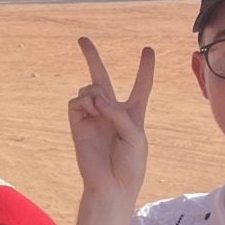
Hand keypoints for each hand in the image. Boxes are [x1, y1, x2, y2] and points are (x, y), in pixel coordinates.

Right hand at [68, 37, 154, 200]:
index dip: (145, 68)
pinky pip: (76, 101)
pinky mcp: (77, 124)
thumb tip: (93, 98)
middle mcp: (111, 111)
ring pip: (90, 89)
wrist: (111, 186)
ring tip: (99, 110)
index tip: (147, 49)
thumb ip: (118, 113)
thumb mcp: (135, 136)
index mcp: (133, 114)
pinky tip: (90, 112)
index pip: (141, 86)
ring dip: (96, 94)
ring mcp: (92, 116)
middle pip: (101, 77)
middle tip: (82, 38)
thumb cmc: (130, 165)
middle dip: (91, 57)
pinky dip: (84, 103)